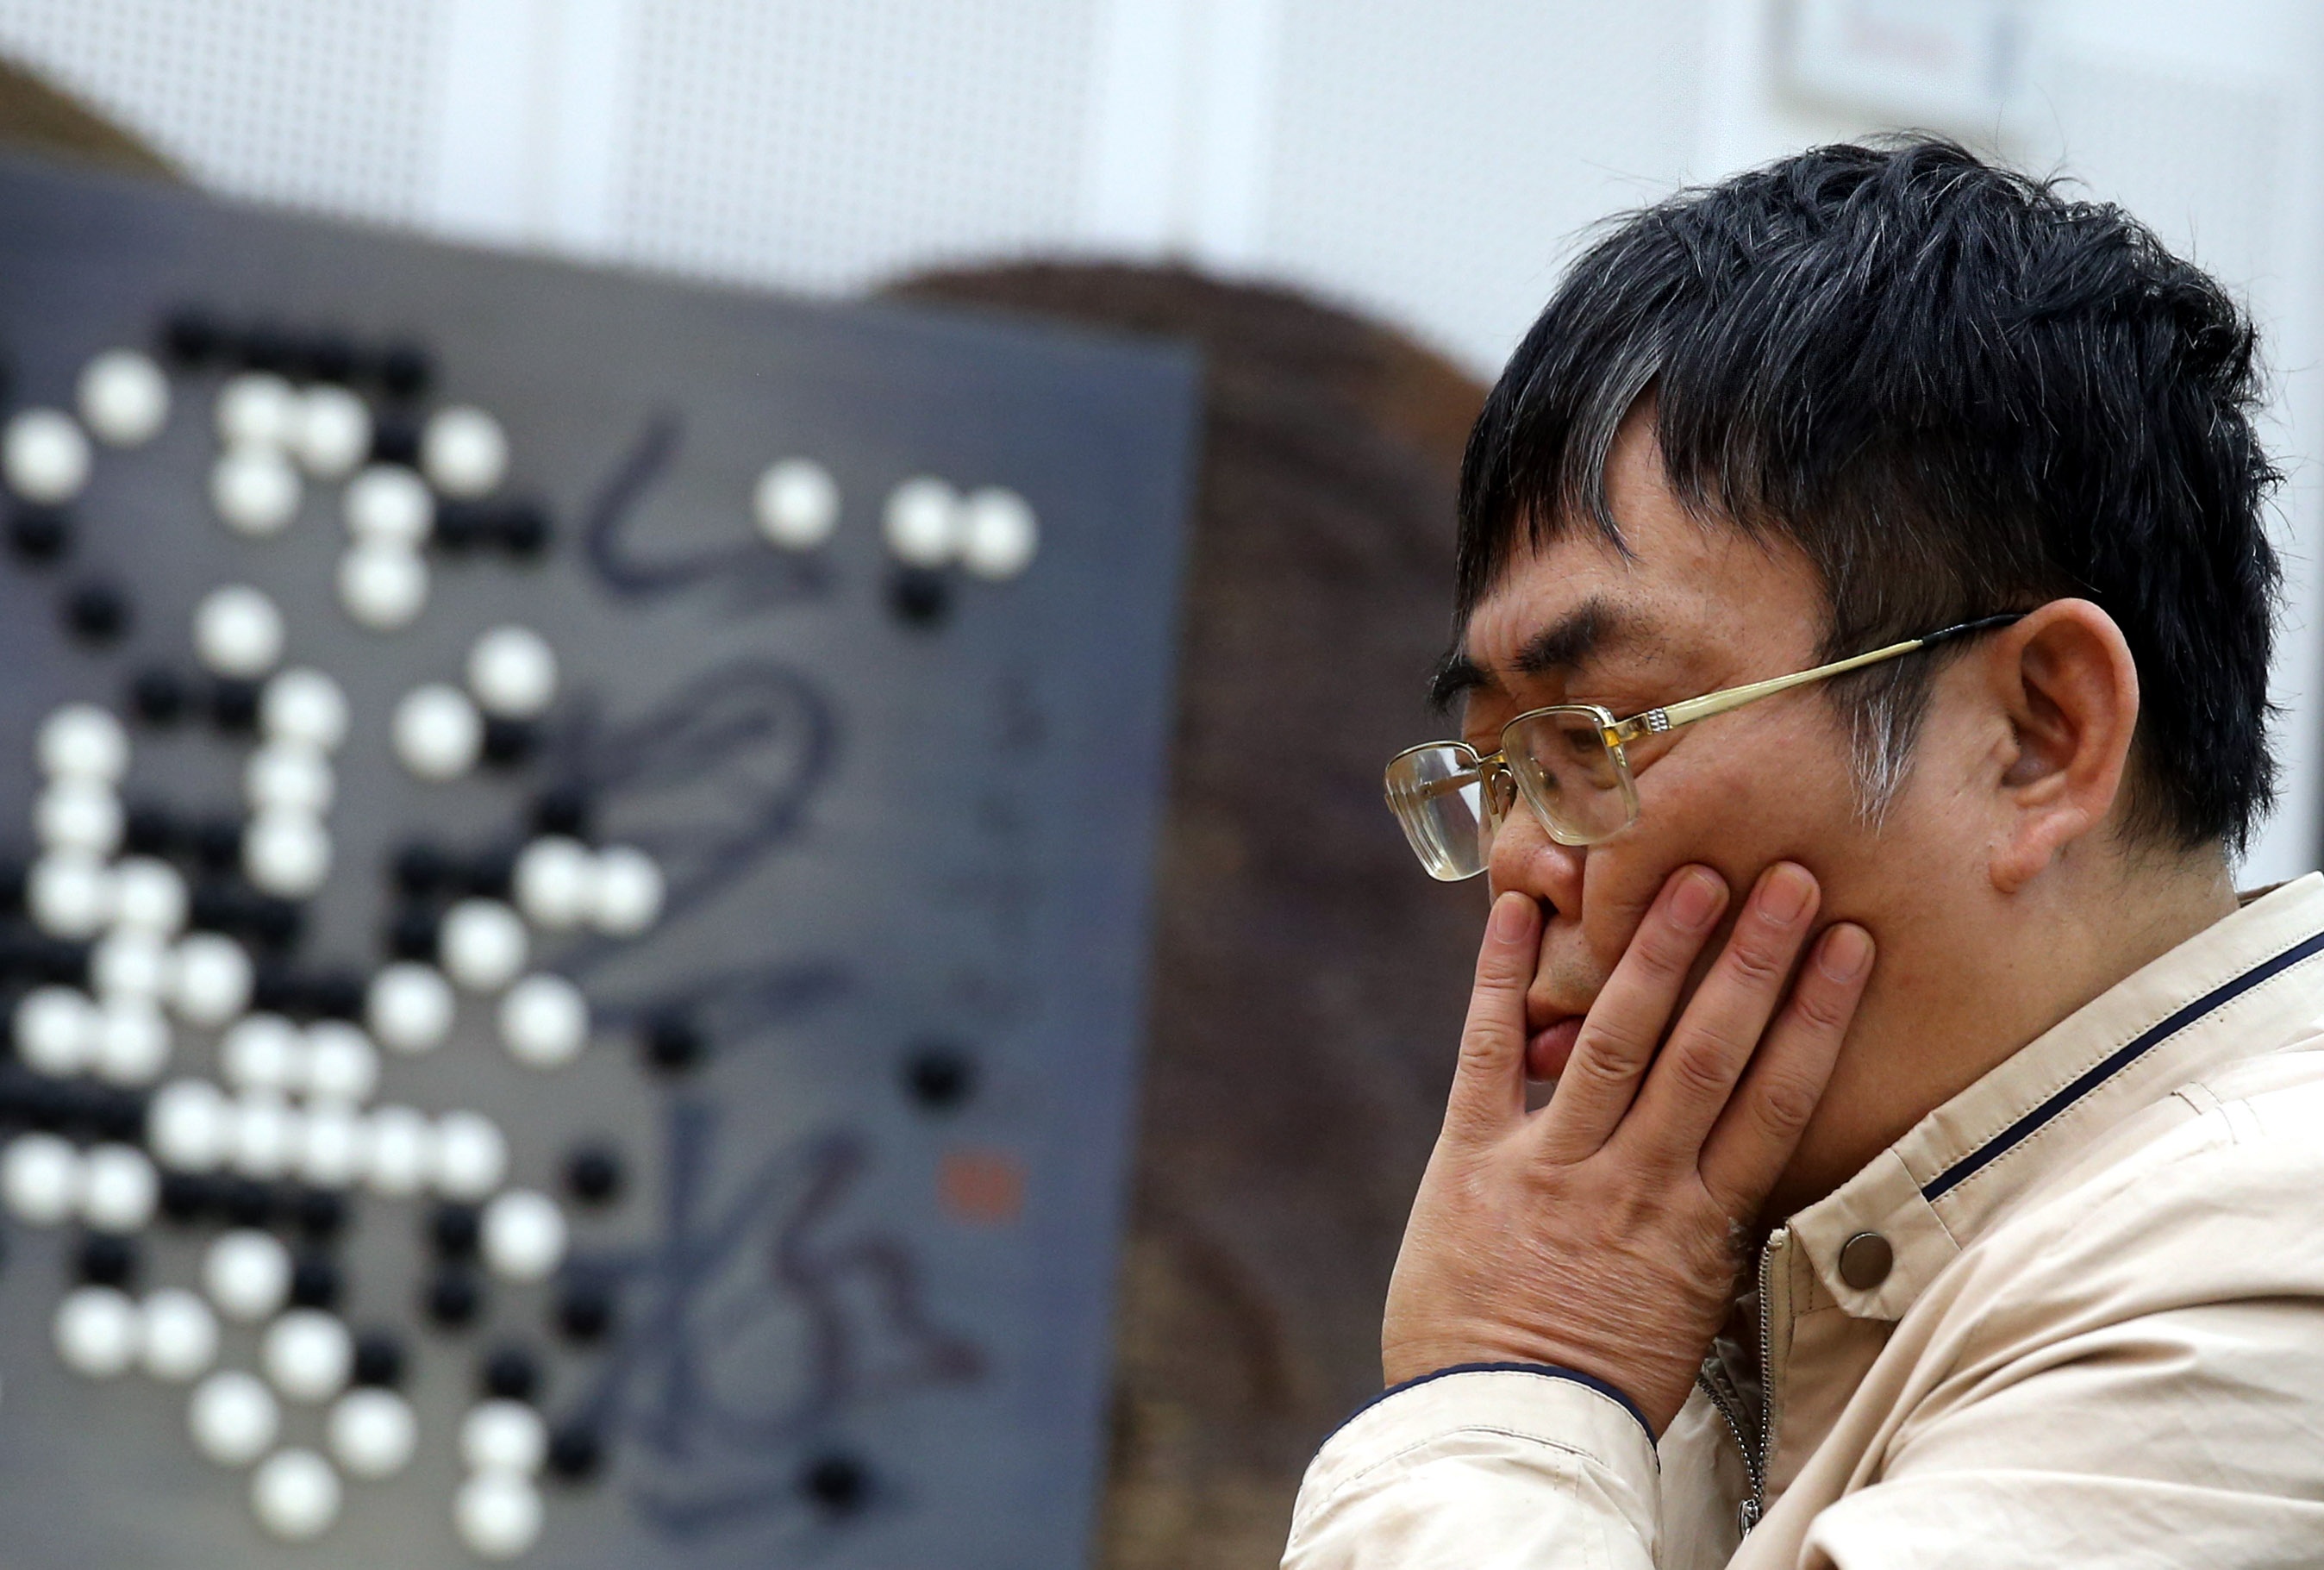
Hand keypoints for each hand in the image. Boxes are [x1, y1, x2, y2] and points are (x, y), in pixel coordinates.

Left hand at [1381, 863, 1872, 1432]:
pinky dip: (1500, 979)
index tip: (1850, 944)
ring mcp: (1550, 1166)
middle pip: (1706, 1054)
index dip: (1815, 1016)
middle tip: (1787, 876)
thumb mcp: (1688, 1305)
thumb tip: (1751, 1155)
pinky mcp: (1470, 1160)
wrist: (1505, 1429)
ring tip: (1691, 875)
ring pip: (1615, 1043)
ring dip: (1654, 954)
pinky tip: (1519, 910)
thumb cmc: (1603, 1374)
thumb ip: (1711, 1223)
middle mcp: (1633, 1182)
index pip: (1774, 1101)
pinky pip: (1491, 1054)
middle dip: (1751, 961)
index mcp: (1698, 1222)